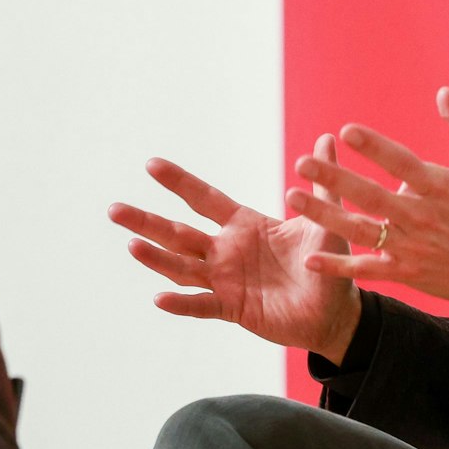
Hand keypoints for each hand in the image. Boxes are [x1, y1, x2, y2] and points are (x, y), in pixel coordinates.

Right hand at [110, 134, 362, 360]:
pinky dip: (181, 304)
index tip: (151, 164)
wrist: (334, 310)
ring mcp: (226, 280)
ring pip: (183, 268)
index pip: (204, 199)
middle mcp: (227, 250)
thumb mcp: (326, 220)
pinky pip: (203, 306)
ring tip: (131, 245)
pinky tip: (159, 299)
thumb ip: (322, 184)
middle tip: (113, 208)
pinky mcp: (234, 309)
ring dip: (157, 259)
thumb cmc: (326, 263)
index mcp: (244, 225)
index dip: (179, 182)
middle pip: (179, 233)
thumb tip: (327, 138)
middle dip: (147, 221)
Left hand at [287, 87, 448, 314]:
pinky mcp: (406, 271)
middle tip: (302, 162)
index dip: (374, 146)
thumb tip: (444, 92)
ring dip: (325, 215)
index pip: (401, 162)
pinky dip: (339, 265)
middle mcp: (421, 215)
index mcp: (438, 186)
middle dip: (335, 178)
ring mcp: (411, 245)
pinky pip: (367, 269)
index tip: (345, 131)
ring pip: (361, 229)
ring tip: (292, 198)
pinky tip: (310, 257)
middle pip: (371, 195)